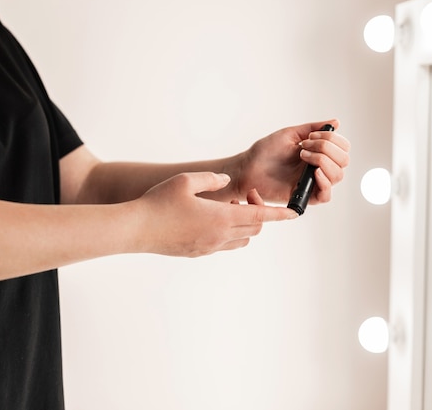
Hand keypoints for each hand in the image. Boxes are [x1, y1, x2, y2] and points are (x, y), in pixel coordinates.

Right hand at [134, 172, 296, 256]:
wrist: (136, 230)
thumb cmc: (159, 203)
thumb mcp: (185, 181)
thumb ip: (212, 179)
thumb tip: (226, 182)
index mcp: (221, 217)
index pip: (260, 216)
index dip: (280, 214)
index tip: (295, 213)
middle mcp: (219, 236)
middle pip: (254, 228)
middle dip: (257, 213)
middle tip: (243, 196)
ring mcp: (209, 247)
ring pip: (241, 239)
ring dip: (243, 224)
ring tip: (224, 208)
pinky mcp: (198, 253)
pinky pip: (224, 245)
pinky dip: (228, 233)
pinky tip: (209, 219)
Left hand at [231, 119, 349, 204]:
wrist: (247, 167)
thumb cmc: (265, 152)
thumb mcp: (290, 134)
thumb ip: (312, 128)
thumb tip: (336, 122)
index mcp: (318, 153)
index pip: (342, 148)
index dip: (333, 139)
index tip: (311, 136)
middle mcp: (319, 168)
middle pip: (343, 161)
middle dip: (327, 148)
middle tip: (304, 146)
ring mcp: (312, 183)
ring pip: (337, 175)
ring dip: (324, 160)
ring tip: (302, 155)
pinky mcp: (305, 196)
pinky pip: (326, 195)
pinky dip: (325, 182)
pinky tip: (314, 172)